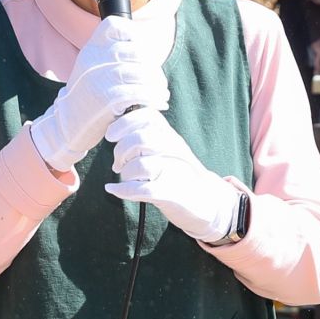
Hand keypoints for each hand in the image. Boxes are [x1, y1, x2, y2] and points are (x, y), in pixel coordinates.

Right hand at [30, 16, 169, 171]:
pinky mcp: (105, 98)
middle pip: (135, 51)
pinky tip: (159, 103)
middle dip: (153, 66)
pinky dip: (153, 98)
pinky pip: (137, 92)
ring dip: (157, 84)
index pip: (113, 25)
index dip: (133, 33)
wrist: (67, 124)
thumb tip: (146, 48)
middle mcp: (92, 59)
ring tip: (162, 93)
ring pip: (139, 72)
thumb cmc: (89, 96)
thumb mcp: (94, 69)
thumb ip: (113, 56)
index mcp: (91, 48)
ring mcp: (98, 78)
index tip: (143, 51)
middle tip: (159, 80)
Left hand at [105, 107, 238, 242]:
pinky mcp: (172, 194)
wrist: (208, 202)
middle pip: (140, 138)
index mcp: (171, 136)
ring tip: (125, 178)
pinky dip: (122, 190)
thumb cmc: (178, 174)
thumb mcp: (166, 150)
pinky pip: (142, 189)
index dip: (124, 122)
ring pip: (139, 165)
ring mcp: (175, 171)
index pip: (147, 116)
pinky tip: (112, 189)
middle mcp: (174, 150)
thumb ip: (147, 136)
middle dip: (120, 151)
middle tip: (118, 164)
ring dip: (125, 173)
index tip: (111, 135)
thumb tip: (114, 127)